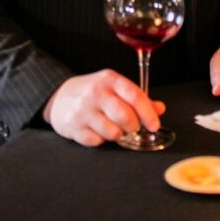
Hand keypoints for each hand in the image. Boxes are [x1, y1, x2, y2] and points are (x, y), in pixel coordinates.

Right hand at [42, 69, 165, 146]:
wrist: (59, 96)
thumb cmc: (93, 93)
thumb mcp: (114, 88)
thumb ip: (137, 98)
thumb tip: (160, 109)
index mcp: (109, 79)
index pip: (134, 95)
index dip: (148, 113)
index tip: (154, 125)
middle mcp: (96, 92)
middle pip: (125, 116)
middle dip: (133, 126)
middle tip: (131, 127)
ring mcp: (83, 110)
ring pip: (112, 132)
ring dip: (117, 135)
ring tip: (112, 128)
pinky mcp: (73, 126)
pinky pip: (96, 141)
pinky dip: (100, 140)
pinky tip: (97, 130)